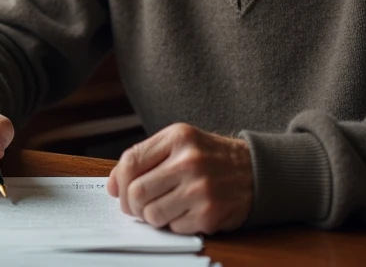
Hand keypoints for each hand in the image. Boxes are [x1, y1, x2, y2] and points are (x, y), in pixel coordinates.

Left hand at [107, 123, 252, 234]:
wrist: (253, 170)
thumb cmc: (209, 156)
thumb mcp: (179, 142)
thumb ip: (144, 157)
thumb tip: (112, 185)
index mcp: (178, 137)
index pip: (130, 162)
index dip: (118, 181)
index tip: (119, 190)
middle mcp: (190, 161)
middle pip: (137, 192)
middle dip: (131, 204)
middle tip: (137, 206)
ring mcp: (201, 189)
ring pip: (152, 214)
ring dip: (152, 216)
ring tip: (164, 207)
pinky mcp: (209, 214)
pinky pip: (173, 228)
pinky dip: (174, 224)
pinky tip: (185, 211)